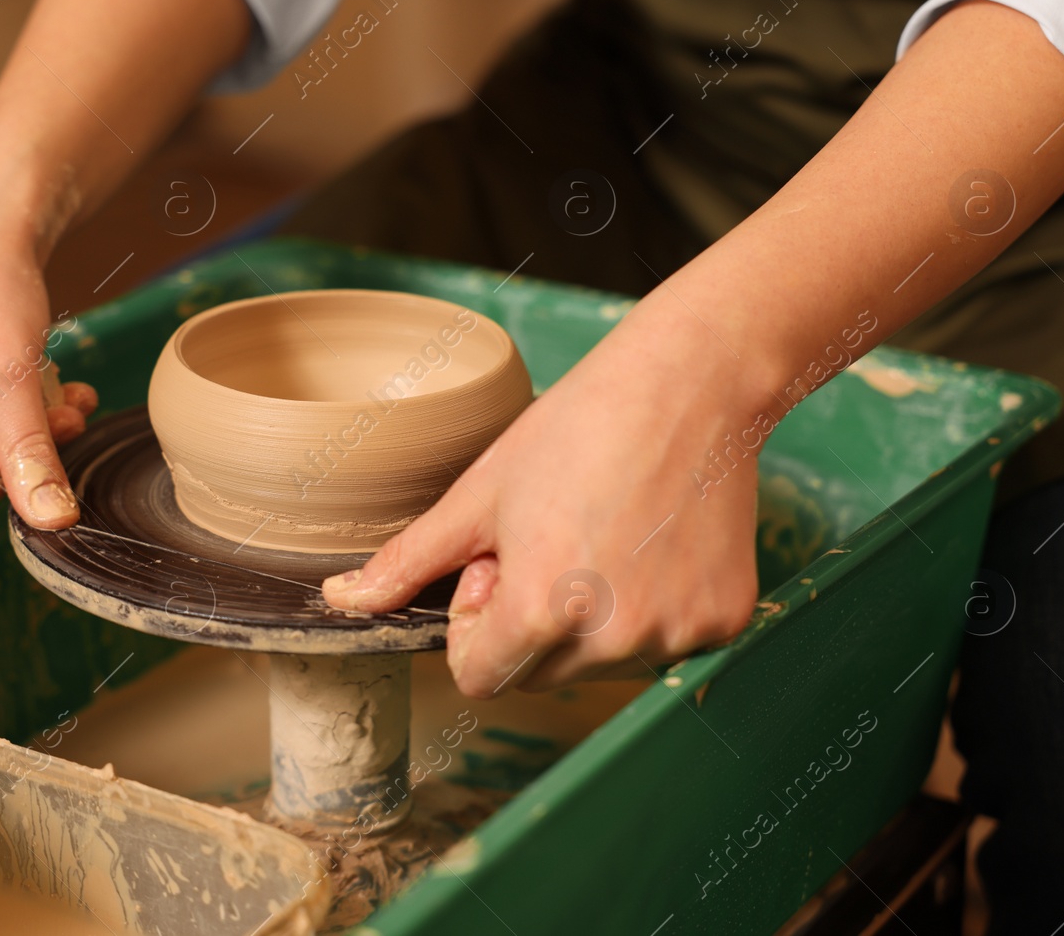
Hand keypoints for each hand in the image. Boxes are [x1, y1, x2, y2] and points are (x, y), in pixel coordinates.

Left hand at [322, 298, 760, 697]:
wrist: (689, 384)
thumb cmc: (578, 427)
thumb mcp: (480, 494)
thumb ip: (410, 561)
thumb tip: (342, 603)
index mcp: (544, 608)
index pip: (480, 678)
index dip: (475, 624)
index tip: (499, 564)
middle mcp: (615, 637)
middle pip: (539, 674)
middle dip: (529, 621)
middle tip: (551, 538)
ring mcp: (677, 633)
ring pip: (598, 663)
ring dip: (587, 618)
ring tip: (602, 533)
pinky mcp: (722, 620)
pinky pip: (661, 644)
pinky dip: (647, 607)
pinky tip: (650, 541)